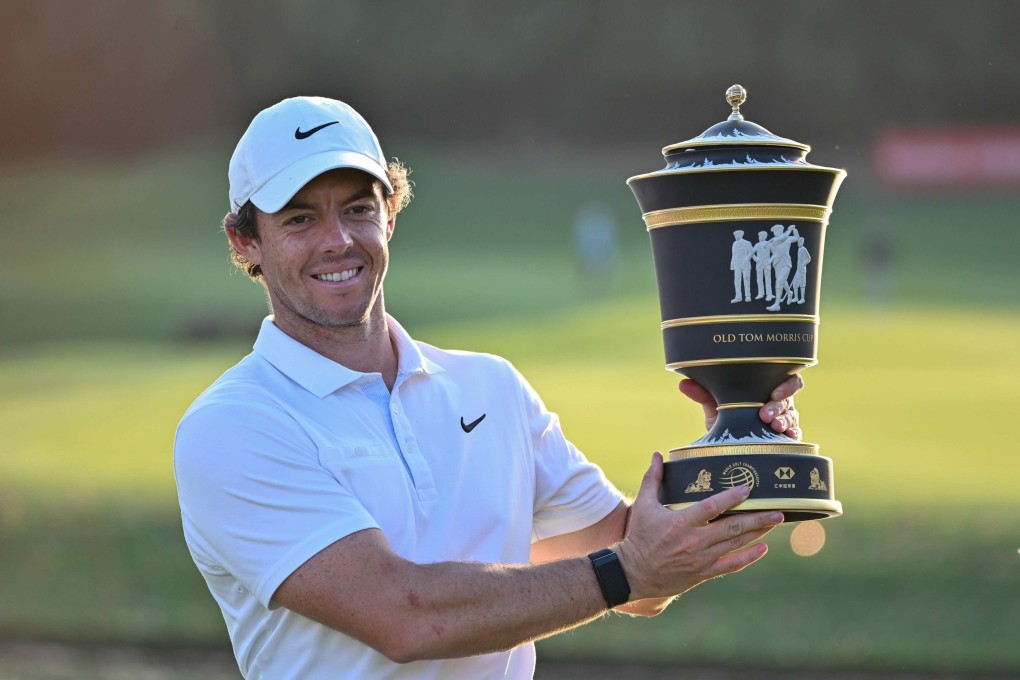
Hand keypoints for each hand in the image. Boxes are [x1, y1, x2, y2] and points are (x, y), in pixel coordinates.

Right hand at [614, 452, 782, 600]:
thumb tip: (657, 455)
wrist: (634, 573)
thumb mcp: (643, 505)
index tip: (748, 489)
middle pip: (733, 527)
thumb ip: (652, 479)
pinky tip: (761, 548)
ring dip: (758, 533)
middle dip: (758, 518)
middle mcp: (695, 541)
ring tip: (774, 522)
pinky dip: (748, 557)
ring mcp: (701, 559)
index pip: (713, 507)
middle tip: (778, 510)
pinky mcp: (703, 572)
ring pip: (736, 544)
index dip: (732, 497)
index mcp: (681, 522)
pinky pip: (731, 565)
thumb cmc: (638, 536)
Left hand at [678, 374, 802, 439]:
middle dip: (779, 407)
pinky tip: (789, 438)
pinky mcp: (785, 440)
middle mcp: (778, 404)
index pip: (786, 380)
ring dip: (785, 421)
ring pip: (792, 417)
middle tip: (764, 416)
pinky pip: (795, 435)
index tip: (773, 393)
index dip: (786, 384)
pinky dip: (793, 435)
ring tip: (774, 427)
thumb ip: (703, 394)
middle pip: (789, 399)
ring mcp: (785, 421)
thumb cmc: (725, 421)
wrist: (725, 447)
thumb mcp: (714, 408)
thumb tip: (683, 382)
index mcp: (765, 391)